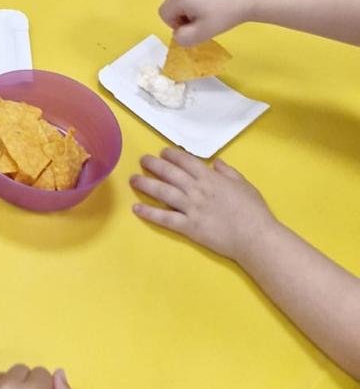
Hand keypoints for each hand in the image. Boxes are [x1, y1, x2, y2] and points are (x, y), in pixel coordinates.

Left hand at [130, 147, 276, 259]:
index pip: (186, 161)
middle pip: (170, 173)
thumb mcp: (244, 185)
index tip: (162, 152)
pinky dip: (149, 213)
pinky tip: (137, 208)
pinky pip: (165, 218)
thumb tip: (216, 162)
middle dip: (154, 164)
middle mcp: (197, 190)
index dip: (172, 155)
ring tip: (133, 179)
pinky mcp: (188, 226)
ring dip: (146, 184)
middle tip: (142, 160)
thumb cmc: (253, 211)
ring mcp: (191, 208)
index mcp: (211, 178)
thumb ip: (229, 172)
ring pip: (163, 192)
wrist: (255, 237)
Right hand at [160, 0, 252, 45]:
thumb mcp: (202, 34)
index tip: (194, 25)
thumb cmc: (225, 16)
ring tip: (210, 6)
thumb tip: (178, 32)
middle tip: (203, 17)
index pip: (164, 13)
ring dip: (189, 1)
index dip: (176, 23)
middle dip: (182, 12)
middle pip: (171, 2)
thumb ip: (182, 38)